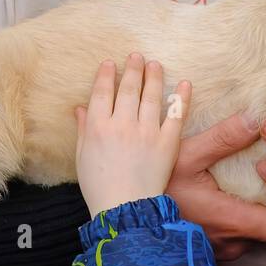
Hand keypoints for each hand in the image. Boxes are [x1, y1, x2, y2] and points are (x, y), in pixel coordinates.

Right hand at [74, 53, 190, 219]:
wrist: (124, 209)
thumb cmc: (99, 186)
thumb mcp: (83, 157)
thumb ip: (84, 129)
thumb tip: (81, 108)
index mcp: (98, 128)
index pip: (102, 93)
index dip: (106, 76)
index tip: (111, 63)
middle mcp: (122, 125)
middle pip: (128, 89)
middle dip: (132, 69)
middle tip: (137, 56)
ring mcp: (146, 131)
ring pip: (151, 96)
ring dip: (153, 76)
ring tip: (155, 63)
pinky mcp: (167, 141)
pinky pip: (175, 114)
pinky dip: (181, 97)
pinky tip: (184, 83)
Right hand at [164, 112, 265, 259]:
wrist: (123, 218)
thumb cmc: (154, 188)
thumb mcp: (186, 154)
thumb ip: (224, 137)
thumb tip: (256, 116)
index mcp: (234, 219)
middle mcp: (233, 241)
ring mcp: (222, 247)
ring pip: (259, 235)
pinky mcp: (211, 247)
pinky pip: (241, 237)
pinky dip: (248, 218)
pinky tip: (243, 194)